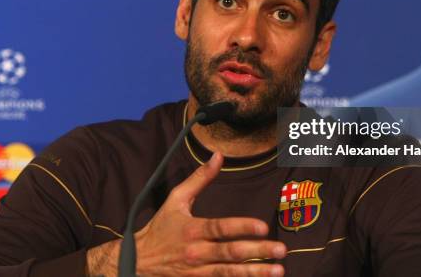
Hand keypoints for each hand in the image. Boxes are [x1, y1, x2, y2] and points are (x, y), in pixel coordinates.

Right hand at [87, 152, 285, 275]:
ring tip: (277, 270)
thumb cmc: (160, 227)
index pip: (220, 228)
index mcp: (192, 229)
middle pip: (230, 253)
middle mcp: (196, 252)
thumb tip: (217, 156)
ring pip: (230, 272)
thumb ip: (199, 178)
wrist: (139, 261)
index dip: (242, 227)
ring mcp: (198, 271)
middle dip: (258, 252)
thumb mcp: (176, 199)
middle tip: (281, 250)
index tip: (263, 227)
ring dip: (255, 272)